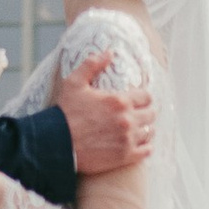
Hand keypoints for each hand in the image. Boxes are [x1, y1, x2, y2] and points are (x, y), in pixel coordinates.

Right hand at [55, 47, 155, 175]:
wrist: (57, 144)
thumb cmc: (65, 112)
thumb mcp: (75, 83)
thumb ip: (92, 64)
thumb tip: (109, 52)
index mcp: (119, 101)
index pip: (147, 96)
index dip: (143, 97)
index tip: (138, 100)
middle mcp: (127, 120)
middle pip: (151, 114)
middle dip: (145, 112)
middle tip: (138, 114)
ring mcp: (127, 139)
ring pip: (150, 132)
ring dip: (145, 129)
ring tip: (138, 129)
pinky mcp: (124, 156)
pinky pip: (146, 151)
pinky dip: (145, 147)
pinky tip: (139, 144)